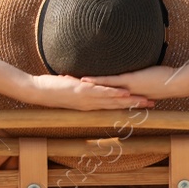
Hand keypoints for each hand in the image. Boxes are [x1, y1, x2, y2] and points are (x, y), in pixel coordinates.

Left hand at [25, 73, 153, 109]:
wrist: (36, 93)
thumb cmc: (52, 91)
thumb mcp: (70, 89)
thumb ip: (81, 87)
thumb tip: (86, 82)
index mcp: (89, 104)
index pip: (112, 105)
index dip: (128, 105)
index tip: (143, 104)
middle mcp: (91, 104)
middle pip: (117, 105)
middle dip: (135, 105)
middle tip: (152, 104)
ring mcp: (87, 98)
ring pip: (112, 100)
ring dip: (128, 100)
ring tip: (144, 100)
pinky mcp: (81, 91)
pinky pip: (100, 92)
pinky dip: (112, 93)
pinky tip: (123, 92)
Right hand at [81, 65, 177, 99]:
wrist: (176, 83)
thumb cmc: (167, 81)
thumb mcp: (151, 83)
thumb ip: (142, 82)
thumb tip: (138, 77)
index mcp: (131, 95)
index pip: (111, 99)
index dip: (98, 98)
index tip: (84, 97)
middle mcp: (126, 95)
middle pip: (102, 97)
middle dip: (87, 96)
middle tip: (71, 96)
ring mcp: (126, 88)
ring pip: (102, 90)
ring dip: (87, 89)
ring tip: (72, 88)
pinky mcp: (128, 81)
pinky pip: (108, 81)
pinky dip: (95, 80)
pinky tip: (83, 79)